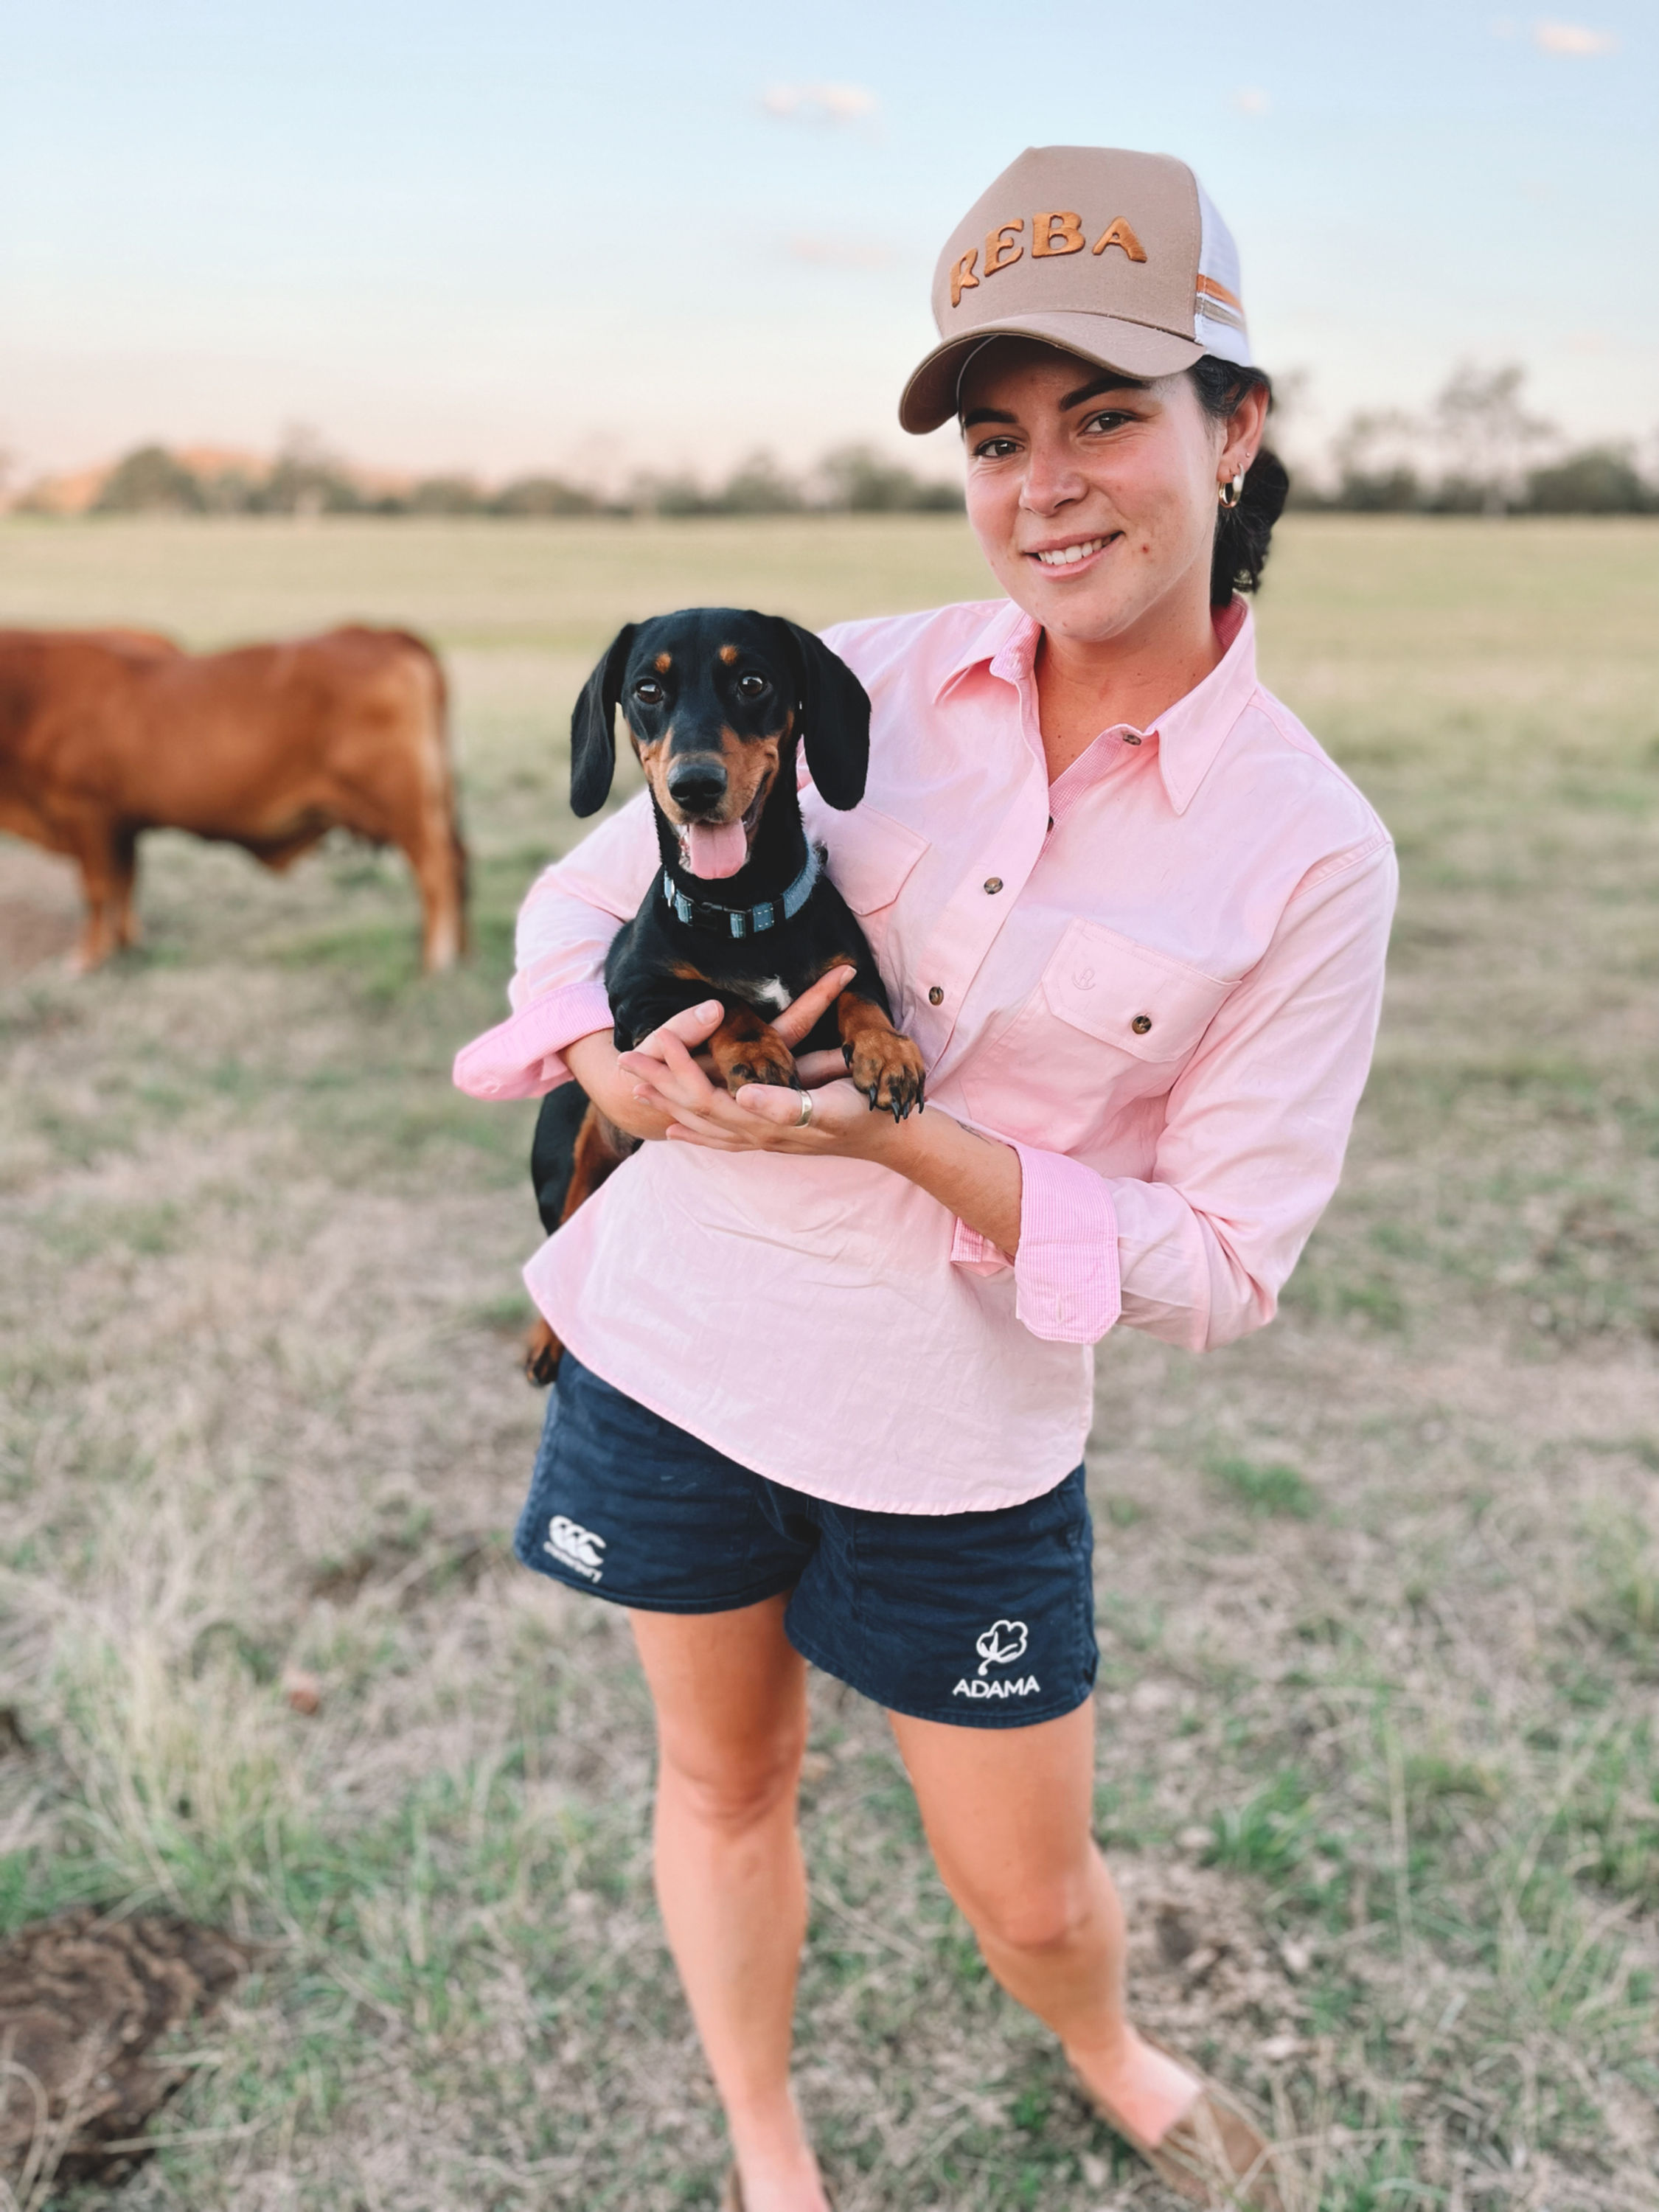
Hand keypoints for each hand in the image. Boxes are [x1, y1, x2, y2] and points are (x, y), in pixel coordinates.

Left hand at [618, 966, 912, 1162]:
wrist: (894, 1139)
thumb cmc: (867, 1114)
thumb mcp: (832, 1106)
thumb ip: (785, 1104)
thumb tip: (742, 1094)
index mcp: (765, 1119)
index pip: (706, 1093)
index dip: (677, 1068)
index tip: (652, 1041)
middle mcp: (756, 1133)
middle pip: (694, 1110)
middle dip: (659, 1085)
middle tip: (624, 1063)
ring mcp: (762, 1140)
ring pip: (702, 1126)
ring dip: (669, 1107)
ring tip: (638, 1092)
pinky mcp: (772, 1140)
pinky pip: (722, 1140)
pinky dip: (695, 1135)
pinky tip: (677, 1131)